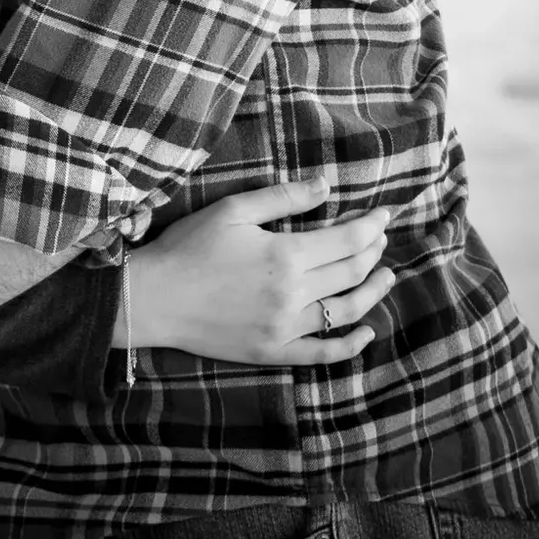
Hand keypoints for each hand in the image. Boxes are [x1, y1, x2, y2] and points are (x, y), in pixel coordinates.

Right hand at [128, 179, 394, 364]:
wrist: (152, 297)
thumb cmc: (187, 248)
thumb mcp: (231, 211)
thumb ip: (282, 197)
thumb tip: (326, 185)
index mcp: (286, 255)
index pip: (348, 239)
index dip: (372, 226)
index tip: (384, 215)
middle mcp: (295, 294)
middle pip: (352, 272)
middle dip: (373, 251)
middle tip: (380, 238)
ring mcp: (287, 328)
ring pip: (347, 311)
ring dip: (373, 292)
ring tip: (386, 277)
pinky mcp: (274, 351)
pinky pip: (324, 353)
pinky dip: (351, 344)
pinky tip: (366, 332)